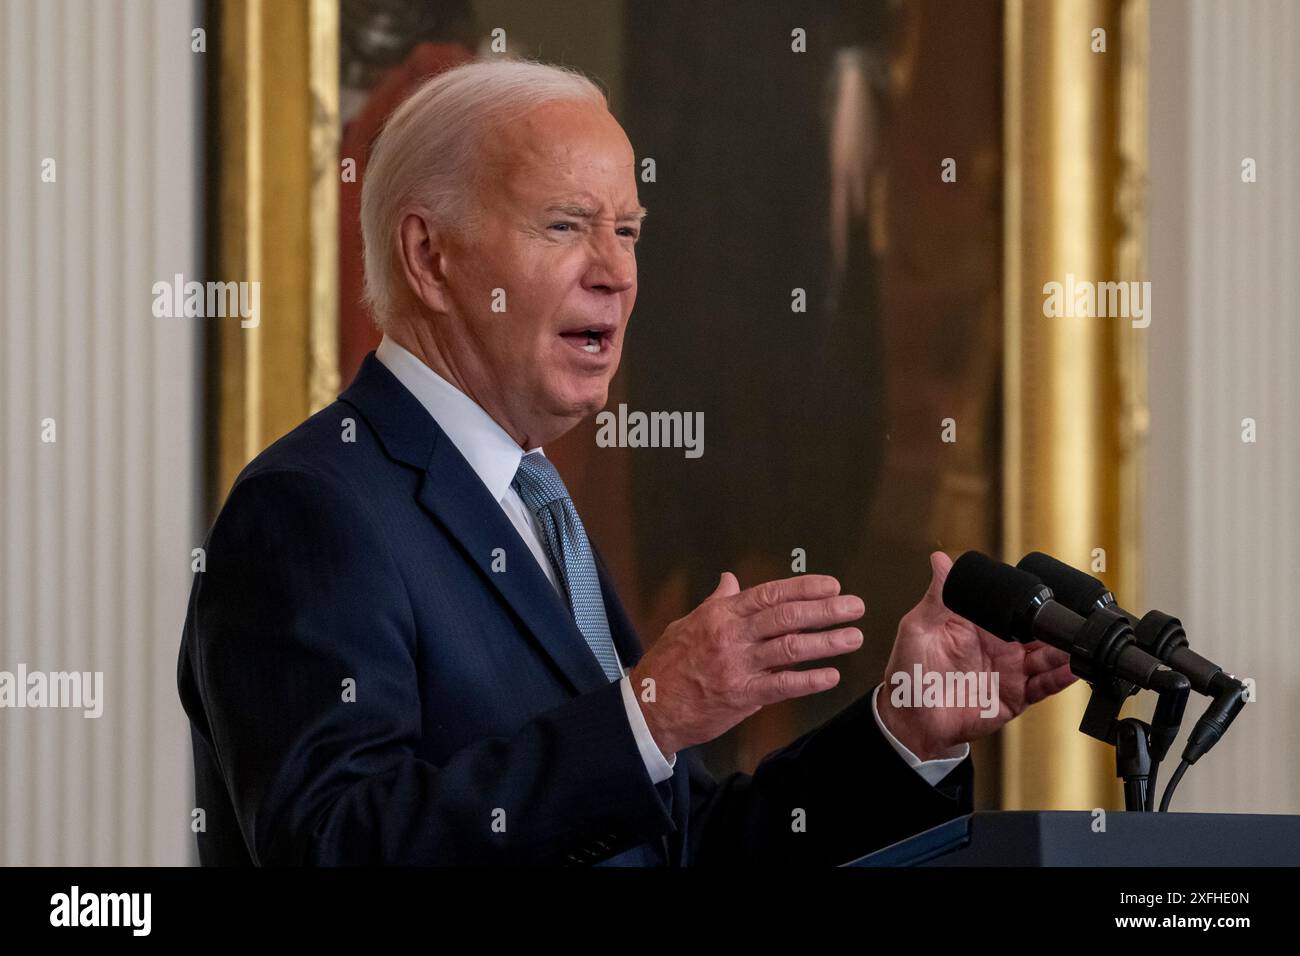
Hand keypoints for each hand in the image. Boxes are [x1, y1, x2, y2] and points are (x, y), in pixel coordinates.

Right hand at [630, 573, 864, 756]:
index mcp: (720, 615)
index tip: (832, 586)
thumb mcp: (687, 624)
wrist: (648, 707)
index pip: (770, 594)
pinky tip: (830, 676)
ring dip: (826, 643)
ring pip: (790, 648)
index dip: (804, 588)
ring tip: (852, 637)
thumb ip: (715, 602)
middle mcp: (731, 636)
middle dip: (825, 611)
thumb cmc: (666, 665)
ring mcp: (737, 666)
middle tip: (854, 607)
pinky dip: (808, 681)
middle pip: (786, 617)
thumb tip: (730, 580)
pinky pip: (782, 685)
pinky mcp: (741, 696)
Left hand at [877, 551, 1077, 760]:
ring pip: (1047, 657)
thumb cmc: (909, 672)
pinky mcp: (1015, 697)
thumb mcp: (918, 627)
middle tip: (1067, 620)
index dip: (1030, 602)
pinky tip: (1071, 669)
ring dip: (1063, 651)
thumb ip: (938, 595)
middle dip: (1055, 626)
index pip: (1013, 609)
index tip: (1048, 595)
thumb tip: (940, 559)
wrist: (911, 717)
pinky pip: (1043, 687)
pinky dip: (1059, 679)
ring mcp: (1009, 672)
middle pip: (1037, 633)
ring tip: (1076, 643)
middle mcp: (999, 647)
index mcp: (980, 626)